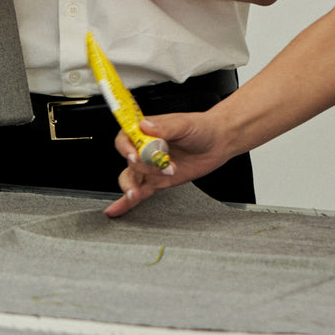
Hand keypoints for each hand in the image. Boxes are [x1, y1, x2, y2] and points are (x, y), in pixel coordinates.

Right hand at [104, 111, 233, 216]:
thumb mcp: (184, 124)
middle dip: (141, 169)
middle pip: (130, 161)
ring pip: (131, 178)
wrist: (218, 142)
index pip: (126, 138)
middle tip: (159, 168)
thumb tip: (146, 126)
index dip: (126, 148)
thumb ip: (165, 127)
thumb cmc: (201, 127)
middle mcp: (145, 148)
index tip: (135, 155)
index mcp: (146, 131)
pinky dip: (127, 202)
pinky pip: (140, 192)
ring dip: (132, 186)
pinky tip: (116, 210)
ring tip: (137, 193)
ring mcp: (150, 166)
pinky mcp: (158, 181)